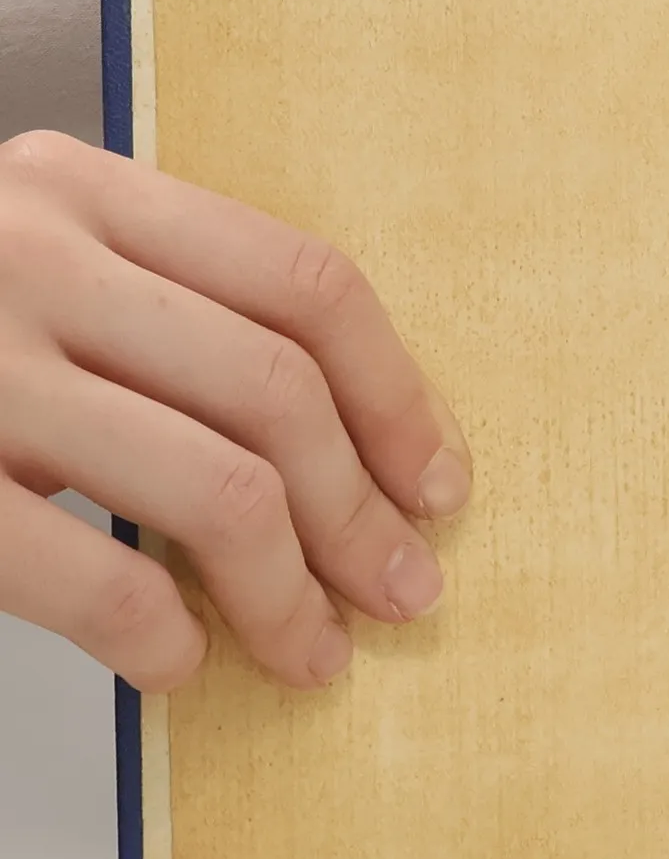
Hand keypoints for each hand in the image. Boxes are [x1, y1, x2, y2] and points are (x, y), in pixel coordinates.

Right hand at [0, 133, 470, 691]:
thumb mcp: (32, 255)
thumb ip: (160, 307)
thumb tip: (348, 453)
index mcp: (84, 190)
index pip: (307, 286)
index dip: (399, 397)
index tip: (438, 484)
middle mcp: (30, 252)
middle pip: (278, 392)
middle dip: (362, 514)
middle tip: (403, 593)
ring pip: (215, 485)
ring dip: (289, 594)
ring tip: (313, 653)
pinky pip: (89, 573)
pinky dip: (160, 637)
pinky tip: (179, 668)